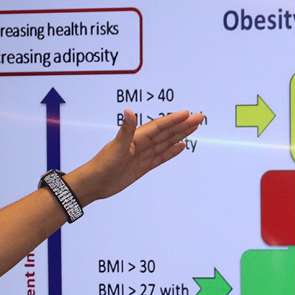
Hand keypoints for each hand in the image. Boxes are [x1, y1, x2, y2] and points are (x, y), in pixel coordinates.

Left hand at [67, 109, 203, 203]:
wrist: (94, 184)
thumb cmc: (102, 165)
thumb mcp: (116, 147)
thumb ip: (125, 130)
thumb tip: (129, 110)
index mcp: (135, 138)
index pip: (158, 126)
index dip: (173, 120)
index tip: (188, 113)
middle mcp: (140, 144)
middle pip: (166, 133)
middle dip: (182, 125)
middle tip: (199, 116)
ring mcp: (142, 156)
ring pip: (165, 143)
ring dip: (180, 135)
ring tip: (194, 127)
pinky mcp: (142, 167)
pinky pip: (161, 157)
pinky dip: (171, 151)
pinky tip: (181, 146)